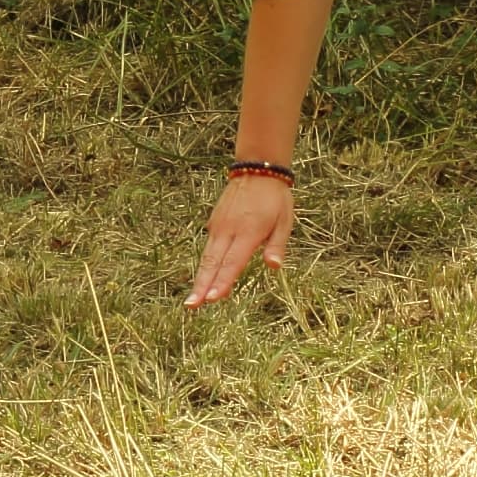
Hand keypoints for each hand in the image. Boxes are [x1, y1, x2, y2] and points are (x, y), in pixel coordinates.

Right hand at [186, 172, 294, 308]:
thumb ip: (277, 245)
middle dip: (202, 286)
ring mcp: (219, 226)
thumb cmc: (274, 198)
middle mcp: (229, 231)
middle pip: (212, 263)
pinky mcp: (214, 223)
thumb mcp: (284, 221)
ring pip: (207, 257)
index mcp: (248, 232)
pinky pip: (209, 248)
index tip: (212, 298)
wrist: (256, 170)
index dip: (222, 281)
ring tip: (192, 299)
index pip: (233, 262)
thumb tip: (274, 266)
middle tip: (191, 306)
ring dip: (200, 279)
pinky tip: (204, 279)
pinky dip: (206, 265)